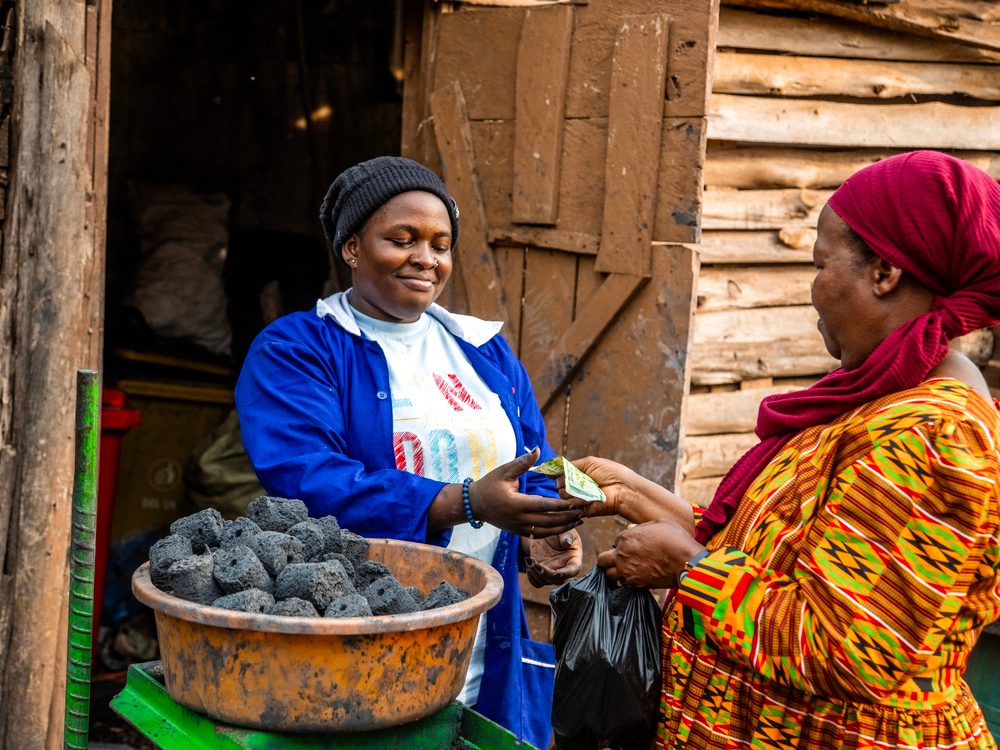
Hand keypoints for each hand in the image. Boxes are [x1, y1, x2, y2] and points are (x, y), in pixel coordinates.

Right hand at [471, 448, 584, 538]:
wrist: (475, 504)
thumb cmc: (490, 484)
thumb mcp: (505, 470)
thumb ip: (523, 462)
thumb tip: (538, 450)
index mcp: (516, 503)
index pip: (544, 506)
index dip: (562, 505)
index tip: (577, 502)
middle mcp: (518, 519)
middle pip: (549, 521)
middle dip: (568, 517)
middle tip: (585, 511)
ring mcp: (519, 528)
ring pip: (546, 531)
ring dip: (564, 527)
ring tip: (580, 520)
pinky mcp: (519, 532)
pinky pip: (540, 535)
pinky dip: (554, 531)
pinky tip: (566, 526)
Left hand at [522, 530, 582, 586]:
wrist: (546, 535)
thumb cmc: (559, 532)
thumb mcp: (564, 531)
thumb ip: (567, 536)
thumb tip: (568, 542)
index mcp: (574, 559)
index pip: (573, 570)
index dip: (566, 573)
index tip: (557, 572)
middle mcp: (564, 569)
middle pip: (558, 579)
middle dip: (546, 574)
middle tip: (537, 564)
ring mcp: (552, 573)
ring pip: (545, 581)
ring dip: (536, 574)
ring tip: (529, 560)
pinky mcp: (541, 574)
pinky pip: (536, 582)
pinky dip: (531, 576)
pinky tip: (528, 561)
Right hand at [559, 456, 693, 529]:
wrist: (624, 489)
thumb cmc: (611, 473)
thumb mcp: (589, 463)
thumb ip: (569, 465)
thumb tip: (550, 467)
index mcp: (577, 474)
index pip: (558, 474)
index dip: (553, 473)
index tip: (548, 472)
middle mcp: (575, 487)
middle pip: (557, 484)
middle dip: (565, 480)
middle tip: (581, 479)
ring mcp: (578, 499)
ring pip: (561, 494)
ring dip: (573, 489)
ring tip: (589, 487)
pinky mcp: (581, 510)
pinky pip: (570, 504)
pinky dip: (578, 499)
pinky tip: (589, 497)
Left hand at [596, 518, 703, 588]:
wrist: (686, 562)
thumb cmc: (676, 539)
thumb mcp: (659, 523)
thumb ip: (641, 526)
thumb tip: (631, 529)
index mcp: (626, 537)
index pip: (615, 541)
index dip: (624, 544)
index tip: (634, 547)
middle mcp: (621, 555)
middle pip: (602, 560)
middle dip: (609, 559)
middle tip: (620, 560)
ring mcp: (626, 571)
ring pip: (609, 575)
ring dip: (615, 572)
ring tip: (626, 570)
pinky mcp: (635, 585)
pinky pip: (623, 585)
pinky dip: (626, 582)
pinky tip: (636, 577)